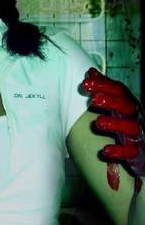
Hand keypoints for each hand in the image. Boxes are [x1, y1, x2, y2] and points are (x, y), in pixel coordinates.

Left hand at [82, 67, 144, 190]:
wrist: (141, 149)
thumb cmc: (123, 121)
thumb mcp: (115, 103)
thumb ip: (104, 88)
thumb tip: (91, 72)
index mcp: (128, 103)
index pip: (119, 90)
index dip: (103, 85)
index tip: (85, 83)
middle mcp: (135, 116)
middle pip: (127, 106)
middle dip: (111, 101)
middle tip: (94, 99)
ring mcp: (137, 135)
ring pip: (132, 127)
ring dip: (115, 124)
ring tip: (98, 122)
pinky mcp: (137, 153)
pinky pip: (131, 152)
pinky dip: (119, 151)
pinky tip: (106, 150)